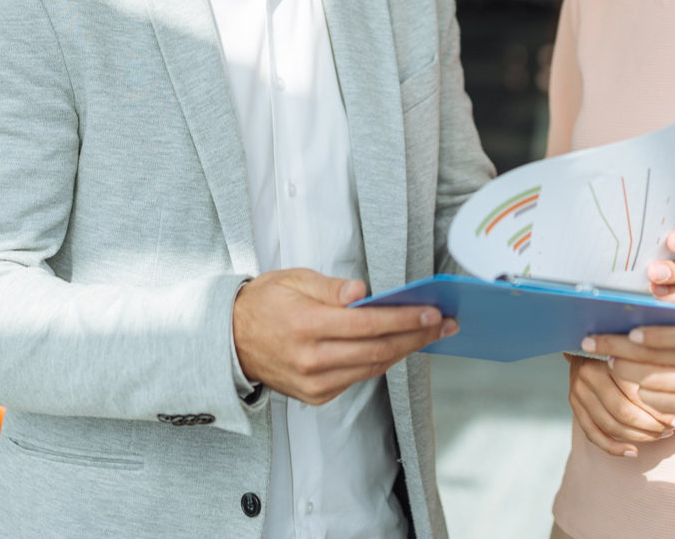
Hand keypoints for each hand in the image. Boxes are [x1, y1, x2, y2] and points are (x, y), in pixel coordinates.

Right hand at [232, 268, 457, 405]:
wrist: (230, 341)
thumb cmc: (264, 304)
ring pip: (373, 367)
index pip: (368, 324)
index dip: (404, 319)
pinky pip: (358, 378)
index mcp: (306, 324)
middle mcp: (312, 358)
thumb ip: (331, 287)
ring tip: (428, 334)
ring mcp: (314, 382)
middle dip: (417, 336)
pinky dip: (380, 361)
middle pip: (378, 350)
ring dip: (405, 351)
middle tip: (444, 324)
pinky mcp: (316, 395)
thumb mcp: (294, 280)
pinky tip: (396, 347)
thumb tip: (362, 292)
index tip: (431, 312)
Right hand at [567, 354, 674, 457]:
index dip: (661, 411)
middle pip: (623, 412)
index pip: (636, 393)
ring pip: (610, 425)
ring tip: (660, 436)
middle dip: (652, 426)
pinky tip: (633, 452)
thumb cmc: (624, 347)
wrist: (587, 342)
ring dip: (639, 436)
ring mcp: (579, 391)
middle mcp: (589, 375)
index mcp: (607, 358)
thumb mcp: (639, 350)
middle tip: (673, 429)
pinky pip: (593, 433)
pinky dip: (613, 447)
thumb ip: (656, 368)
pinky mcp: (574, 405)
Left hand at [582, 314, 674, 417]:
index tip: (629, 333)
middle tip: (595, 344)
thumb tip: (622, 313)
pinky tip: (630, 385)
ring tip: (609, 362)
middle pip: (662, 359)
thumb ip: (666, 317)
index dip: (657, 336)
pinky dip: (643, 395)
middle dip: (623, 351)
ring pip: (658, 383)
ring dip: (627, 372)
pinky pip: (663, 403)